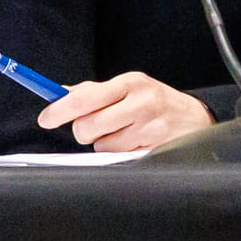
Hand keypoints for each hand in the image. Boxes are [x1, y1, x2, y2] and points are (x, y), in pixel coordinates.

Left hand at [38, 72, 214, 151]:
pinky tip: (136, 142)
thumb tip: (60, 94)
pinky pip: (118, 158)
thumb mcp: (129, 88)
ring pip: (101, 146)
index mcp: (130, 82)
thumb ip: (95, 92)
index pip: (85, 97)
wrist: (195, 119)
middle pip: (87, 126)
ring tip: (126, 133)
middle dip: (85, 130)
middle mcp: (141, 102)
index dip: (60, 109)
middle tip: (99, 125)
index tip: (45, 118)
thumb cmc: (155, 102)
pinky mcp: (154, 148)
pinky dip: (121, 153)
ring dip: (106, 143)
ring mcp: (149, 127)